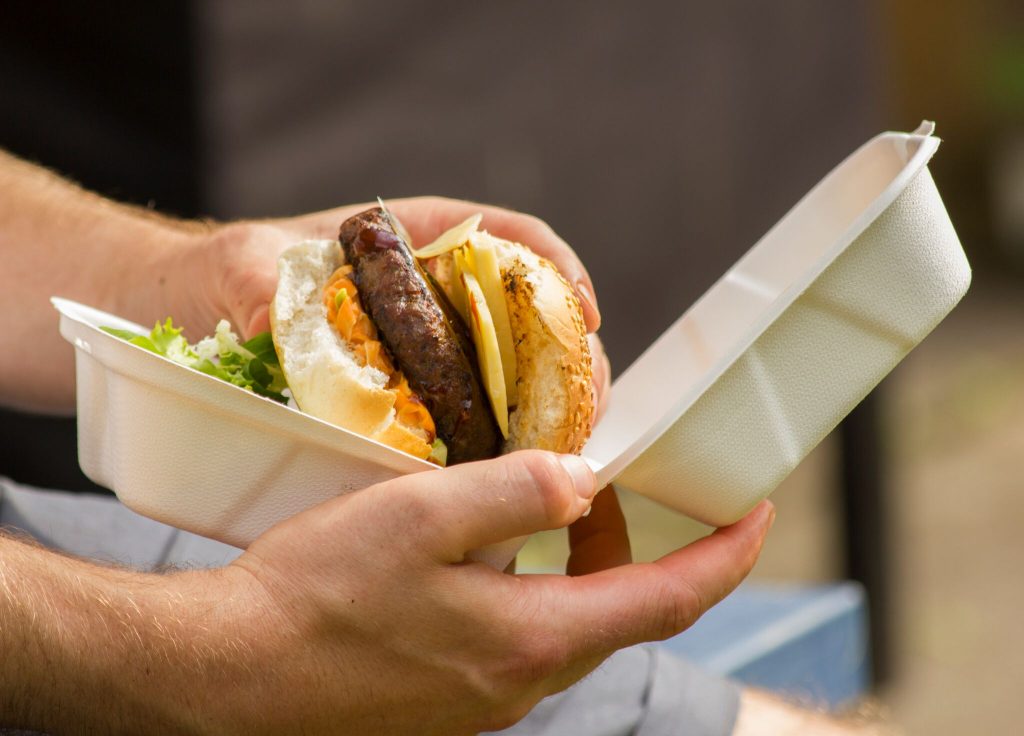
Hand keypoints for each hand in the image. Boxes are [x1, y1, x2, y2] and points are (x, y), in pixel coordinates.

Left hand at [171, 196, 610, 417]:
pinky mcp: (413, 395)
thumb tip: (278, 322)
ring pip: (515, 368)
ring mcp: (430, 346)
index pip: (510, 236)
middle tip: (588, 403)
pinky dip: (504, 439)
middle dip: (573, 354)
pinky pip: (473, 413)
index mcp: (414, 240)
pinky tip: (514, 470)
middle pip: (532, 311)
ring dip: (552, 404)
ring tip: (567, 447)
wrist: (184, 318)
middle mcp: (435, 293)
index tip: (586, 312)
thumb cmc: (216, 277)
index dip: (560, 270)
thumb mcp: (239, 266)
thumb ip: (259, 281)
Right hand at [199, 451, 773, 734]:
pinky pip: (526, 641)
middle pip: (627, 613)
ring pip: (575, 627)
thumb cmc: (316, 595)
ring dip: (591, 568)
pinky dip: (542, 592)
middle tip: (633, 485)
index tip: (759, 513)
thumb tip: (586, 481)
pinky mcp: (451, 700)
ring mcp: (486, 700)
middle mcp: (522, 682)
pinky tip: (498, 556)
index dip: (727, 555)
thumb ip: (515, 491)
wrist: (231, 675)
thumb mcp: (419, 516)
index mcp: (533, 638)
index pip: (671, 599)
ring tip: (566, 506)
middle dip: (652, 548)